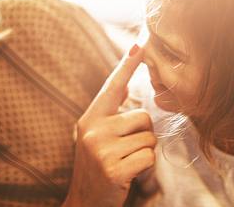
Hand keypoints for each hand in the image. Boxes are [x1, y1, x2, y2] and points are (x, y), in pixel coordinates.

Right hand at [63, 44, 156, 206]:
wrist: (84, 202)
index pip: (112, 87)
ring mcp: (101, 149)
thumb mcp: (96, 137)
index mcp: (90, 119)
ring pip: (149, 139)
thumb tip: (128, 93)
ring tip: (125, 163)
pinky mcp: (113, 168)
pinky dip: (146, 169)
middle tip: (126, 151)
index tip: (140, 43)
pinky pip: (149, 158)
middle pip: (143, 117)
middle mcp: (93, 129)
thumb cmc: (96, 167)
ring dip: (144, 153)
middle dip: (143, 135)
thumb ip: (110, 116)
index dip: (127, 65)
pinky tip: (128, 176)